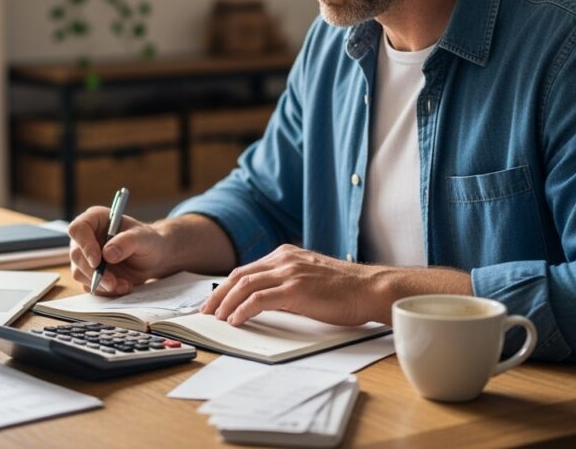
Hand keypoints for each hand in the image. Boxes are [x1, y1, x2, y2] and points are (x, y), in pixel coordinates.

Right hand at [67, 205, 171, 294]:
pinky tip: (123, 286)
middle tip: (112, 282)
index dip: (84, 245)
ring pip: (79, 273)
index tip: (97, 261)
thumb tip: (107, 254)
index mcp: (95, 219)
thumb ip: (127, 242)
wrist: (152, 258)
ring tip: (124, 284)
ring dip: (100, 284)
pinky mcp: (89, 274)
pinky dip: (105, 290)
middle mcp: (86, 237)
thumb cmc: (147, 240)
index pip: (78, 229)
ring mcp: (86, 256)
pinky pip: (89, 286)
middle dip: (93, 272)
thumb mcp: (143, 238)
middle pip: (76, 255)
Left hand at [200, 244, 384, 325]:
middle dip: (219, 293)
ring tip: (216, 317)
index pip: (247, 269)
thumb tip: (264, 301)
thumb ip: (286, 283)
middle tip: (206, 310)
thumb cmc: (344, 289)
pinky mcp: (295, 289)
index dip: (227, 286)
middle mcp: (284, 259)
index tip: (215, 300)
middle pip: (240, 275)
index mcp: (285, 254)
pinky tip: (235, 320)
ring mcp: (289, 272)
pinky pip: (259, 299)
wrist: (369, 288)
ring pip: (245, 285)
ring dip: (225, 302)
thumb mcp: (309, 278)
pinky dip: (242, 309)